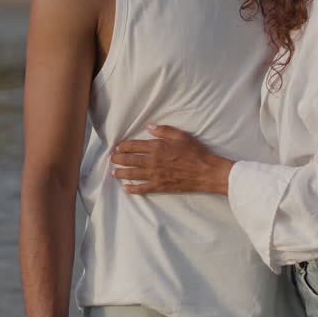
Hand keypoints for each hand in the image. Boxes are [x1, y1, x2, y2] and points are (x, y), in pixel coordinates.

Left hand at [111, 125, 234, 194]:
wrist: (206, 172)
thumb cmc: (196, 152)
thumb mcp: (181, 136)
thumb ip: (164, 131)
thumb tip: (149, 127)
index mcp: (158, 147)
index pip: (134, 146)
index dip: (124, 146)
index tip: (118, 147)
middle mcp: (153, 161)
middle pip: (130, 160)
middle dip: (118, 159)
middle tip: (112, 159)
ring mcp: (155, 175)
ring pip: (132, 174)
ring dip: (121, 173)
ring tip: (114, 172)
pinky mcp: (160, 186)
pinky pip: (142, 188)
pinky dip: (133, 189)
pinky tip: (126, 189)